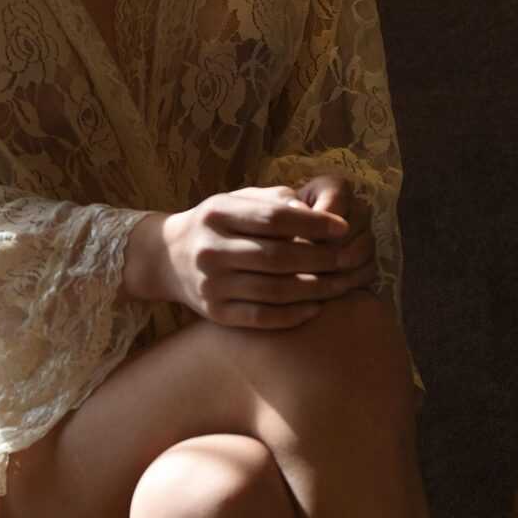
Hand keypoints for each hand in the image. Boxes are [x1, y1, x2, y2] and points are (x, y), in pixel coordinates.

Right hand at [160, 181, 378, 327]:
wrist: (169, 257)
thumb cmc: (219, 224)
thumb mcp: (238, 200)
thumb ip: (276, 201)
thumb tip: (313, 211)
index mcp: (218, 213)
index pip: (273, 218)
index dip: (313, 223)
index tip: (343, 227)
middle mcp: (210, 249)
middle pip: (276, 256)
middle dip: (320, 258)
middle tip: (348, 258)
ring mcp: (211, 284)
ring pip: (272, 290)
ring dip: (313, 289)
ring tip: (339, 284)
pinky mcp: (215, 312)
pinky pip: (261, 317)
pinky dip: (292, 315)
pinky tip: (315, 307)